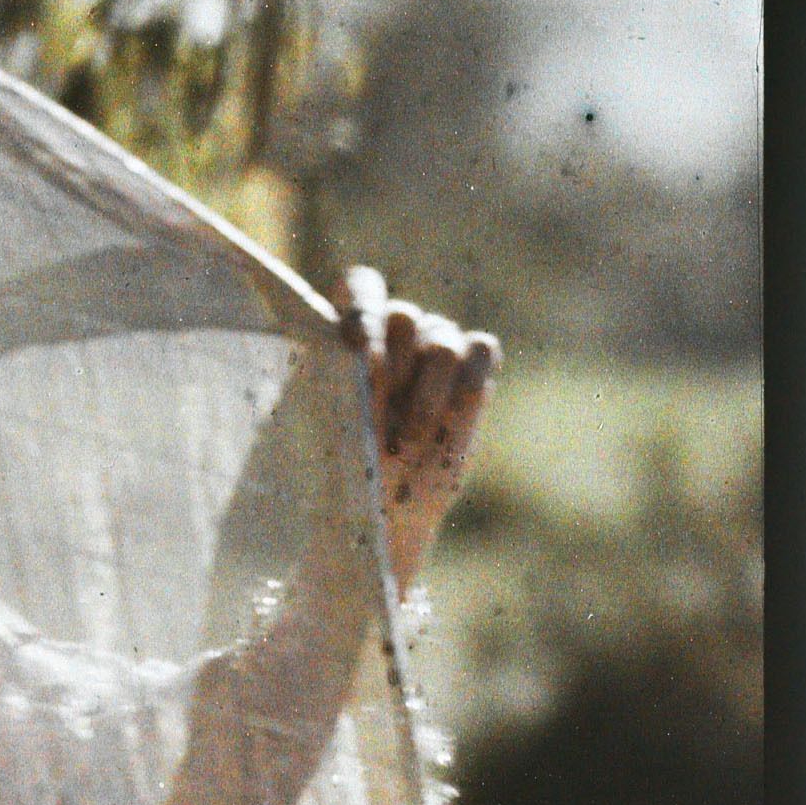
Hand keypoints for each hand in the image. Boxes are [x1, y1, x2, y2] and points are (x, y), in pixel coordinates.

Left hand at [332, 266, 499, 599]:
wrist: (381, 518)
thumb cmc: (338, 471)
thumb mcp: (323, 427)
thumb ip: (331, 380)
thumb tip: (347, 350)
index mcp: (349, 337)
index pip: (362, 286)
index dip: (362, 304)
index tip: (356, 343)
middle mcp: (395, 337)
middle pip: (402, 314)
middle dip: (391, 363)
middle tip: (376, 410)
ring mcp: (436, 354)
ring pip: (442, 336)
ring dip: (424, 392)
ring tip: (405, 441)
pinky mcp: (472, 379)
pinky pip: (482, 349)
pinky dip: (468, 381)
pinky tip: (449, 419)